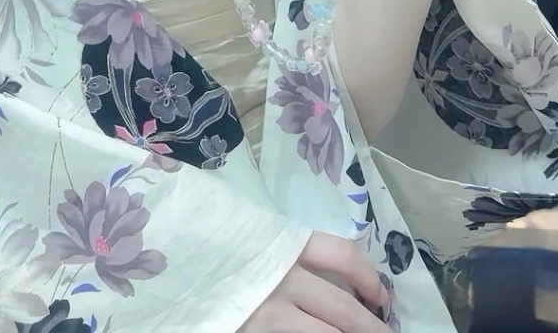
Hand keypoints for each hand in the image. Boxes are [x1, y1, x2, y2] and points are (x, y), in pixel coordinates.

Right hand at [239, 231, 386, 329]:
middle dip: (372, 326)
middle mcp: (284, 277)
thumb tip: (342, 278)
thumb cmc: (226, 245)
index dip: (370, 279)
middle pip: (344, 307)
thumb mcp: (259, 234)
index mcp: (287, 243)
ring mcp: (271, 312)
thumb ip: (292, 248)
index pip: (344, 256)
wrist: (177, 270)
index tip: (381, 297)